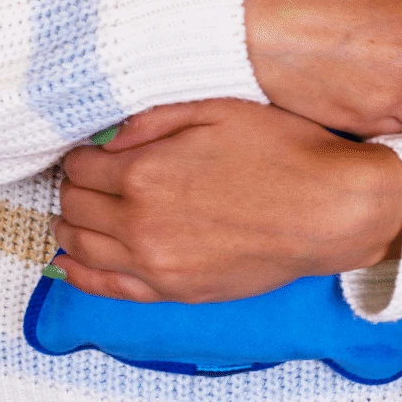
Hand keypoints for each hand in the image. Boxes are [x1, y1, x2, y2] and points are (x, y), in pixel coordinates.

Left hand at [49, 98, 401, 302]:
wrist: (331, 210)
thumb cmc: (281, 151)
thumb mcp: (217, 110)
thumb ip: (153, 118)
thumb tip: (105, 133)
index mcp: (145, 173)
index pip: (80, 164)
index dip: (79, 152)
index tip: (89, 148)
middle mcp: (140, 223)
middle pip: (75, 205)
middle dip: (73, 185)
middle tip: (87, 173)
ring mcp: (157, 264)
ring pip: (82, 246)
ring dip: (71, 223)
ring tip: (78, 208)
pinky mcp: (177, 291)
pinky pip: (108, 288)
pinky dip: (80, 272)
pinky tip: (70, 260)